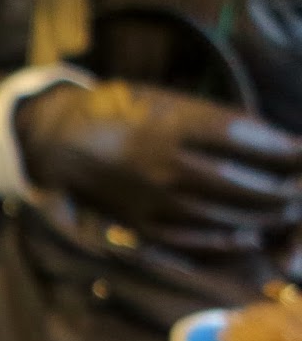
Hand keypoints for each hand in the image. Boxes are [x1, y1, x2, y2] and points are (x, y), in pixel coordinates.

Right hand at [16, 81, 301, 250]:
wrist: (61, 142)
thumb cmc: (121, 112)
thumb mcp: (168, 101)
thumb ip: (213, 120)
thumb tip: (271, 141)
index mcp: (172, 124)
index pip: (245, 138)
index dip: (284, 148)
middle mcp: (164, 164)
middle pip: (241, 181)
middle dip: (282, 187)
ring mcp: (153, 198)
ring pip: (222, 213)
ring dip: (262, 216)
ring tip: (285, 211)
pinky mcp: (142, 223)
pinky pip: (192, 237)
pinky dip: (225, 239)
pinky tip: (247, 236)